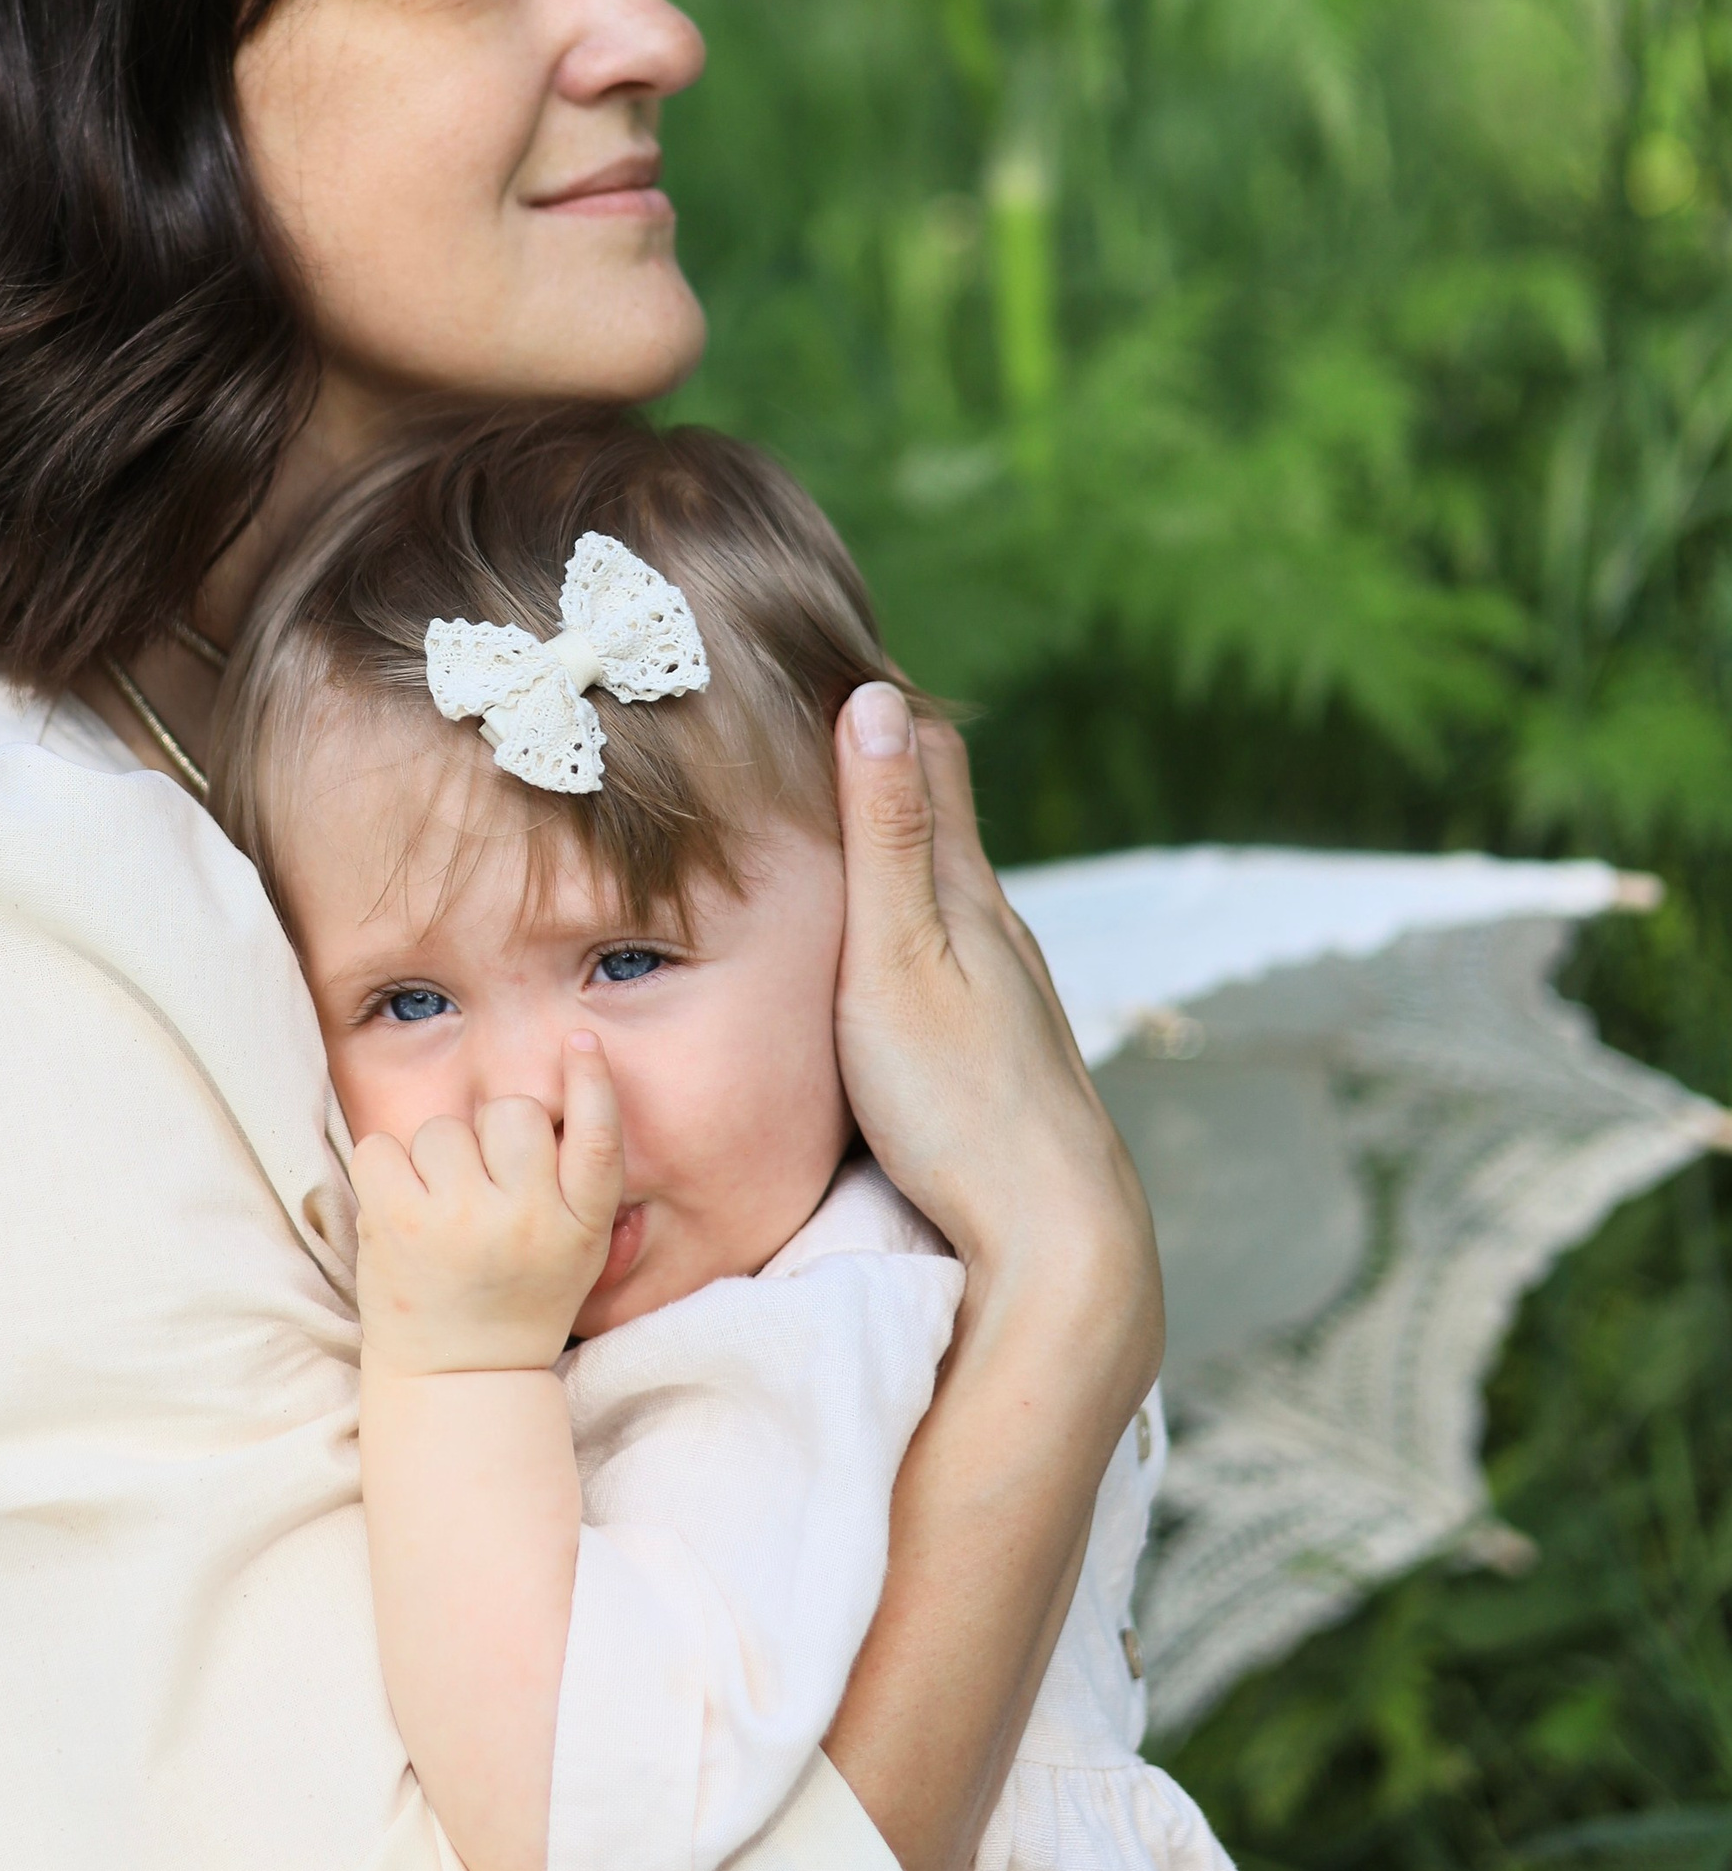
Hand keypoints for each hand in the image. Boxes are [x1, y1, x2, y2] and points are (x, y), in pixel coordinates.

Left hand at [350, 1036, 622, 1374]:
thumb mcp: (577, 1251)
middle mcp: (527, 1219)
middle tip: (484, 1187)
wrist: (456, 1379)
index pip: (599, 1138)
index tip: (579, 1044)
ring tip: (441, 1211)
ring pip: (445, 1128)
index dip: (592, 1083)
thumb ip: (578, 1181)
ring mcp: (461, 1220)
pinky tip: (400, 1209)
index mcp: (580, 1227)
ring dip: (436, 1158)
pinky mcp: (400, 1223)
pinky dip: (384, 1169)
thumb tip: (575, 1079)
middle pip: (514, 1112)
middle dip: (493, 1134)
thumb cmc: (517, 1300)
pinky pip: (384, 1146)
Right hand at [831, 681, 1159, 1355]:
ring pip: (946, 886)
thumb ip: (882, 839)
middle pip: (940, 813)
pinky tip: (889, 935)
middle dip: (881, 754)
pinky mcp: (996, 1046)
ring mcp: (1004, 991)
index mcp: (968, 893)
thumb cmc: (960, 1100)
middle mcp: (997, 929)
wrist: (1056, 1233)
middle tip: (813, 696)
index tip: (820, 638)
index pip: (928, 756)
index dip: (877, 696)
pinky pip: (945, 947)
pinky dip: (906, 908)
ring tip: (837, 801)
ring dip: (894, 836)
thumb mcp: (896, 959)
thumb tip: (873, 698)